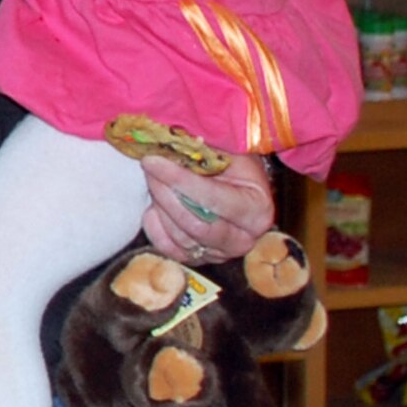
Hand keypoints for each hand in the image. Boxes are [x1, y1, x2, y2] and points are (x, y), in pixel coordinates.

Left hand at [140, 153, 274, 265]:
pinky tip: (153, 208)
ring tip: (153, 180)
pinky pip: (169, 250)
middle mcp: (244, 239)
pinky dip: (156, 229)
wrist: (239, 186)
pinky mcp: (200, 260)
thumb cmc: (234, 166)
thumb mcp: (227, 153)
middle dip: (165, 193)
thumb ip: (203, 153)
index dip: (179, 180)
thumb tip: (168, 146)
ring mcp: (221, 254)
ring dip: (160, 207)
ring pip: (180, 237)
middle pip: (195, 224)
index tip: (153, 161)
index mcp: (258, 211)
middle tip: (148, 167)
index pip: (213, 199)